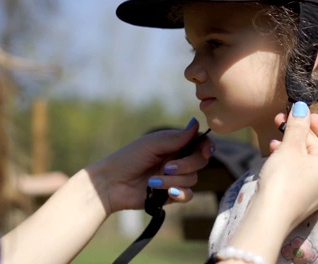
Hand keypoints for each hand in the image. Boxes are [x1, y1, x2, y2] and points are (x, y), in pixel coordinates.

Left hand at [86, 118, 213, 214]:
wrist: (111, 184)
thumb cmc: (128, 158)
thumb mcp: (153, 144)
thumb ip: (177, 137)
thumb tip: (196, 122)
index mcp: (173, 144)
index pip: (199, 142)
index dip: (206, 146)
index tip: (206, 151)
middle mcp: (177, 159)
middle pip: (200, 161)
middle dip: (187, 164)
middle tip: (167, 167)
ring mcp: (174, 178)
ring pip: (193, 179)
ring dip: (174, 180)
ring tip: (153, 181)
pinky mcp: (170, 195)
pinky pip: (187, 195)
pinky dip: (179, 193)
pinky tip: (167, 193)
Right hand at [222, 102, 317, 263]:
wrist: (270, 217)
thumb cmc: (284, 178)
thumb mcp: (290, 147)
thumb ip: (297, 126)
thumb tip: (302, 108)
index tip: (304, 114)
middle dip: (301, 133)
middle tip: (282, 122)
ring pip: (308, 162)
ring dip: (292, 146)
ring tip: (274, 140)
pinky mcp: (304, 199)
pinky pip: (302, 174)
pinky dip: (290, 162)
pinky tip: (273, 156)